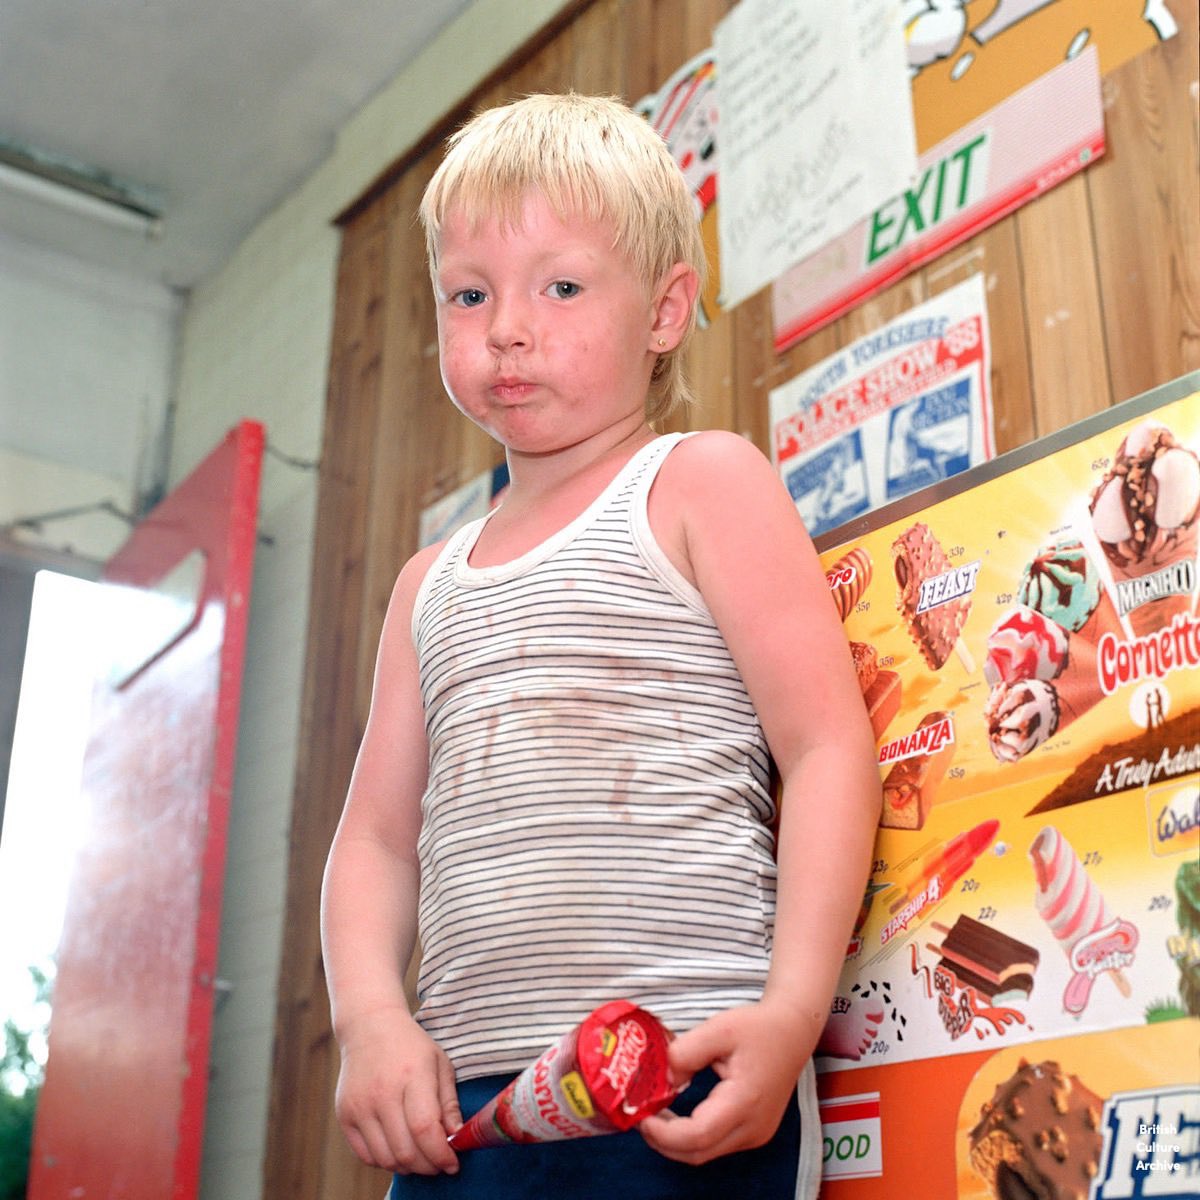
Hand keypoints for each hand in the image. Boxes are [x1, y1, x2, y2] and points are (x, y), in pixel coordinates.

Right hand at [334, 1005, 461, 1174]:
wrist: (369, 1027)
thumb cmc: (411, 1046)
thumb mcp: (439, 1064)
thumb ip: (449, 1103)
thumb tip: (456, 1138)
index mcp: (412, 1075)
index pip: (425, 1129)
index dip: (441, 1155)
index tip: (453, 1164)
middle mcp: (383, 1093)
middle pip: (406, 1151)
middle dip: (428, 1166)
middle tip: (439, 1163)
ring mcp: (360, 1106)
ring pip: (386, 1159)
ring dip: (408, 1167)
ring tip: (420, 1157)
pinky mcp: (344, 1115)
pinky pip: (366, 1156)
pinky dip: (385, 1161)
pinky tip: (398, 1148)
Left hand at [638, 1002, 812, 1164]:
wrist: (793, 1031)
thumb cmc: (758, 1027)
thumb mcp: (719, 1028)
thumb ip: (686, 1052)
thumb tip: (663, 1078)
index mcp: (744, 1101)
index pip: (698, 1135)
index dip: (664, 1133)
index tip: (640, 1115)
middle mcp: (753, 1127)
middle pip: (699, 1153)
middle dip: (663, 1142)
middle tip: (638, 1117)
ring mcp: (756, 1134)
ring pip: (707, 1153)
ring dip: (675, 1142)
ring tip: (653, 1114)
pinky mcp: (755, 1132)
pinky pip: (717, 1145)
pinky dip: (691, 1138)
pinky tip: (676, 1116)